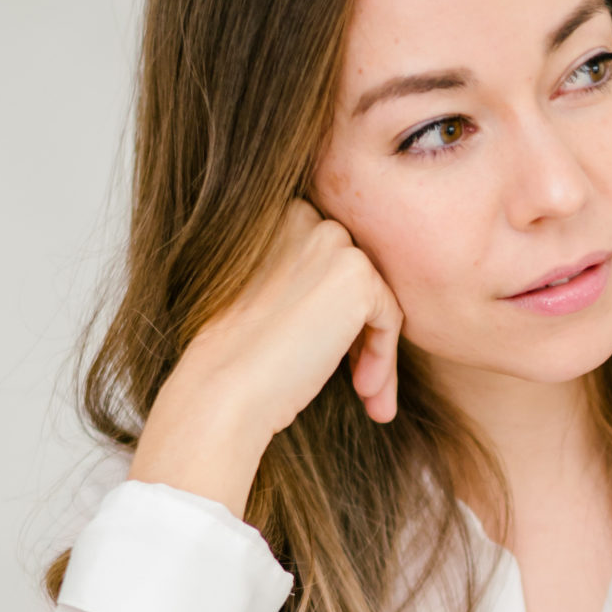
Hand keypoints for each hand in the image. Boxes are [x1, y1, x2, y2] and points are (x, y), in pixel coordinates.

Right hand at [130, 198, 403, 517]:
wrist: (221, 390)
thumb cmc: (234, 360)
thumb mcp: (267, 303)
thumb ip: (305, 284)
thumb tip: (352, 304)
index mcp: (273, 215)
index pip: (329, 262)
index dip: (336, 316)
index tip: (333, 361)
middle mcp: (302, 216)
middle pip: (357, 278)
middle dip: (361, 334)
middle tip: (361, 386)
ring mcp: (330, 241)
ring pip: (376, 300)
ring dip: (377, 352)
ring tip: (366, 396)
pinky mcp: (356, 274)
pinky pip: (390, 317)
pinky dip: (384, 357)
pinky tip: (363, 392)